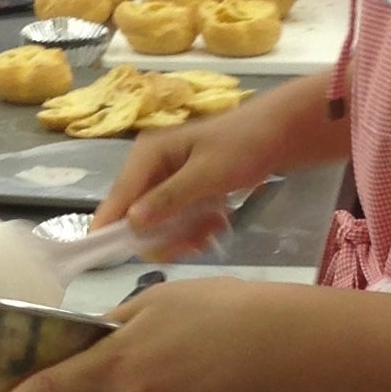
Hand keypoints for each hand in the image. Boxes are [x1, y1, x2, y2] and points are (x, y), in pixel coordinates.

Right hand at [95, 99, 287, 236]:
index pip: (119, 196)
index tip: (111, 258)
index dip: (111, 227)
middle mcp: (151, 166)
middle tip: (194, 244)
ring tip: (212, 231)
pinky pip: (177, 219)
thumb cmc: (243, 146)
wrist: (279, 134)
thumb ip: (169, 198)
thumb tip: (131, 222)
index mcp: (148, 154)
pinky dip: (194, 228)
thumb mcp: (206, 174)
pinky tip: (216, 225)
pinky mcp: (185, 189)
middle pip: (138, 216)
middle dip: (163, 236)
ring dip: (183, 234)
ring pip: (159, 222)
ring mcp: (168, 178)